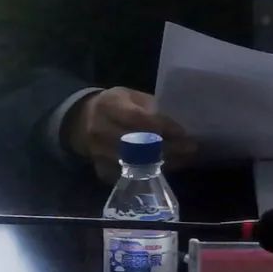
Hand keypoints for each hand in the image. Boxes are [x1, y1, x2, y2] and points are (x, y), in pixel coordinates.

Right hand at [63, 87, 195, 181]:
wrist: (82, 120)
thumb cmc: (115, 105)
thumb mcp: (130, 96)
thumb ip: (151, 108)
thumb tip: (176, 125)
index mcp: (109, 106)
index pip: (137, 119)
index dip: (162, 126)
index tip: (183, 132)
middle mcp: (100, 130)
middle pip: (138, 144)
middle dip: (168, 148)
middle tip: (191, 148)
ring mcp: (98, 153)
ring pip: (136, 163)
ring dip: (163, 162)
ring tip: (185, 158)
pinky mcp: (101, 170)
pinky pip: (130, 175)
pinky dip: (152, 172)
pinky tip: (169, 167)